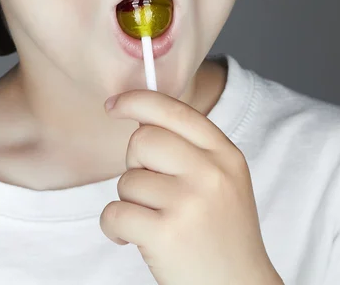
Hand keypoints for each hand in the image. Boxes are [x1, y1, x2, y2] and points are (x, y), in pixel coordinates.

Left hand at [99, 89, 282, 284]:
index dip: (137, 101)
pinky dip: (114, 227)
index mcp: (226, 155)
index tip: (113, 104)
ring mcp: (190, 203)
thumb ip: (190, 148)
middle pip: (143, 139)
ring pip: (127, 179)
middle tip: (151, 191)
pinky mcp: (166, 234)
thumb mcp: (223, 181)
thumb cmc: (221, 234)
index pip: (174, 110)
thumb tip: (139, 117)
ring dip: (130, 202)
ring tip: (155, 222)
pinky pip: (114, 212)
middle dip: (135, 162)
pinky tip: (132, 238)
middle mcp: (211, 173)